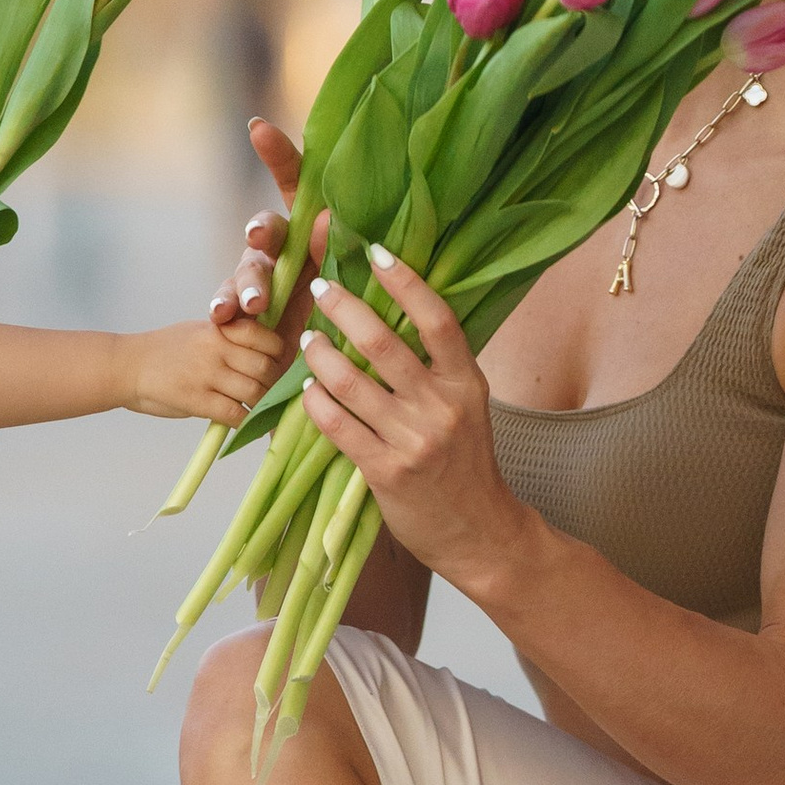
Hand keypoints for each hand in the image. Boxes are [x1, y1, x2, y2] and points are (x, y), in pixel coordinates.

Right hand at [130, 312, 291, 428]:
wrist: (127, 365)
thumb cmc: (165, 350)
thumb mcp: (200, 331)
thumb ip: (230, 339)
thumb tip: (266, 356)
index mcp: (220, 328)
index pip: (267, 340)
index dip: (279, 357)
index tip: (277, 367)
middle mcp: (216, 348)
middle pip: (266, 369)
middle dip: (274, 385)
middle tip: (272, 394)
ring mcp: (207, 374)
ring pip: (255, 392)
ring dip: (261, 405)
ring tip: (259, 409)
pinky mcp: (197, 400)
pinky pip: (235, 414)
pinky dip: (245, 422)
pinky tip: (243, 422)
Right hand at [207, 121, 327, 356]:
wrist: (316, 360)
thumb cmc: (337, 310)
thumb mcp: (346, 278)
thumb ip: (334, 249)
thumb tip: (325, 218)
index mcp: (309, 227)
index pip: (294, 182)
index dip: (276, 154)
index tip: (257, 128)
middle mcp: (279, 246)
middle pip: (267, 227)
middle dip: (262, 230)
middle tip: (258, 236)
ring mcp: (257, 276)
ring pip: (247, 269)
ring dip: (249, 282)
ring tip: (254, 303)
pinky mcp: (242, 309)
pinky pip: (229, 302)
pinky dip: (225, 307)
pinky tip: (221, 315)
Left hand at [296, 250, 515, 594]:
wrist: (478, 532)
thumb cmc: (467, 465)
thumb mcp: (468, 408)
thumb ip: (438, 369)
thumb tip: (395, 317)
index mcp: (468, 383)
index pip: (436, 319)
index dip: (405, 281)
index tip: (376, 252)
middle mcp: (442, 407)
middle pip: (384, 342)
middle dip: (344, 308)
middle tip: (322, 289)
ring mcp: (413, 440)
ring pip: (350, 382)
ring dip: (320, 354)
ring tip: (307, 340)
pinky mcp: (386, 472)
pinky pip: (337, 425)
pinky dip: (315, 402)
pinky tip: (306, 390)